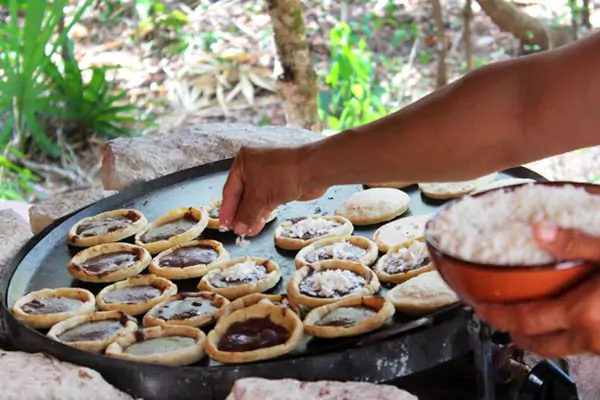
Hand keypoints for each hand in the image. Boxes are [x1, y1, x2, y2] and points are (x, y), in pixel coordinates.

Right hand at [219, 145, 326, 235]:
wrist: (313, 170)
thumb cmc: (282, 176)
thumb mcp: (260, 196)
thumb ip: (247, 214)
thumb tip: (238, 229)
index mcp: (244, 161)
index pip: (229, 189)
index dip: (227, 209)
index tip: (224, 226)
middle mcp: (254, 166)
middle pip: (242, 195)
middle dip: (240, 214)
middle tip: (236, 232)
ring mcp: (268, 176)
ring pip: (256, 200)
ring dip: (251, 216)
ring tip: (246, 233)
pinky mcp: (280, 185)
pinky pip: (267, 201)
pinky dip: (262, 213)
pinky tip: (257, 226)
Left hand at [474, 222, 599, 358]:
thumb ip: (575, 243)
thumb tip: (539, 230)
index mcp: (582, 314)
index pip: (526, 321)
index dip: (499, 316)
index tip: (480, 308)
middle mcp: (590, 337)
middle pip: (540, 344)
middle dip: (515, 332)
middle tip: (498, 317)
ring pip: (561, 349)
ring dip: (541, 336)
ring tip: (528, 317)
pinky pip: (581, 345)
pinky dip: (564, 335)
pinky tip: (565, 316)